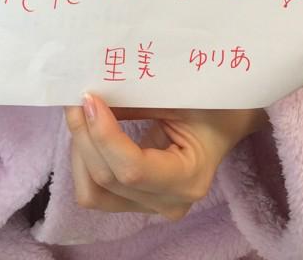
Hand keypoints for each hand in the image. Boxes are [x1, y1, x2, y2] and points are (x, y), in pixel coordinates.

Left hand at [64, 94, 266, 219]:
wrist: (225, 123)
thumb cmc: (210, 105)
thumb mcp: (180, 97)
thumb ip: (137, 100)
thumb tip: (92, 94)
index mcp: (189, 178)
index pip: (133, 169)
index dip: (104, 134)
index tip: (90, 97)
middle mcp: (169, 203)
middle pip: (108, 179)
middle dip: (85, 136)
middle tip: (77, 98)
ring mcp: (150, 207)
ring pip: (94, 192)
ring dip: (81, 150)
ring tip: (80, 113)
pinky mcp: (136, 201)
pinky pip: (96, 191)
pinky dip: (85, 160)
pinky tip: (88, 131)